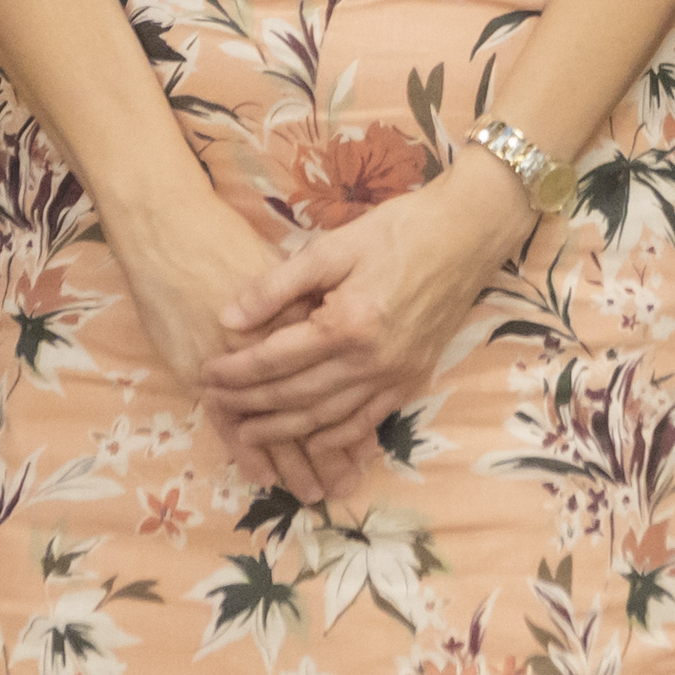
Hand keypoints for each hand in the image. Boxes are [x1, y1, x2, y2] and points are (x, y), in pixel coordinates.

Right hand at [104, 185, 337, 506]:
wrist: (172, 232)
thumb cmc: (229, 243)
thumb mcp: (293, 264)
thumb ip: (317, 307)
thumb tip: (344, 335)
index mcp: (305, 325)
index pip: (334, 385)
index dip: (351, 419)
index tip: (366, 452)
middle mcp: (276, 353)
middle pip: (311, 412)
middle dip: (329, 453)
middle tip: (346, 485)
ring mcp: (237, 367)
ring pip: (274, 424)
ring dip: (294, 460)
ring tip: (314, 491)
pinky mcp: (200, 371)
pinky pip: (229, 423)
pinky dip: (246, 449)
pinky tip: (260, 473)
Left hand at [204, 160, 530, 480]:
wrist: (468, 234)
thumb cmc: (399, 230)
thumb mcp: (333, 246)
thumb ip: (278, 285)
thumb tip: (229, 318)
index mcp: (347, 324)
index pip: (276, 360)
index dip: (236, 371)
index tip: (206, 374)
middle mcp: (371, 360)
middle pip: (296, 396)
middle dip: (250, 404)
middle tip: (215, 406)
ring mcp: (395, 376)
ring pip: (327, 418)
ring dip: (284, 430)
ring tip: (248, 433)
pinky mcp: (413, 380)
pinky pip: (367, 422)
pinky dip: (335, 438)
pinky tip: (311, 443)